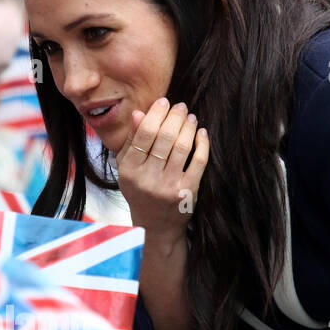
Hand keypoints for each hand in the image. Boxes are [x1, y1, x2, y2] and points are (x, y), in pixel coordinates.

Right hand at [116, 99, 208, 243]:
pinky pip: (198, 161)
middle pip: (165, 137)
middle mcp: (147, 179)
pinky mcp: (186, 192)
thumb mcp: (128, 169)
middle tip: (181, 106)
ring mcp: (168, 186)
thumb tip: (139, 113)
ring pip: (182, 146)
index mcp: (129, 171)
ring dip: (189, 127)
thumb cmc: (140, 192)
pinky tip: (201, 133)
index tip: (164, 102)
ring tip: (190, 118)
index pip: (144, 134)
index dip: (156, 114)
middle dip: (175, 116)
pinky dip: (202, 143)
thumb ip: (132, 141)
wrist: (155, 227)